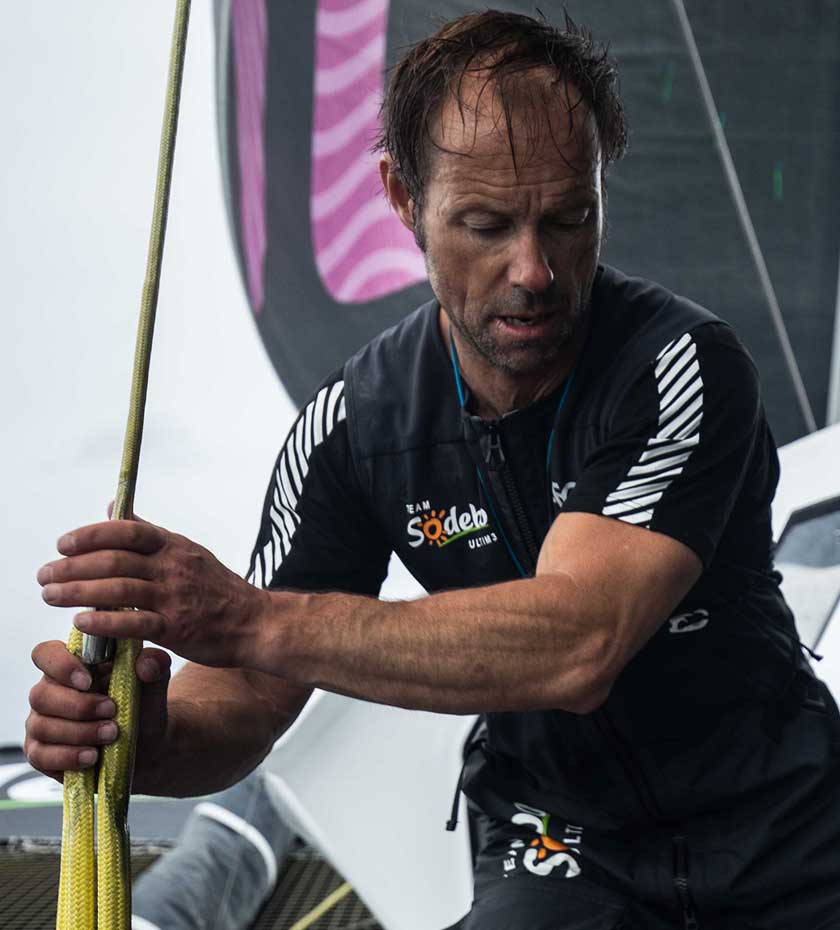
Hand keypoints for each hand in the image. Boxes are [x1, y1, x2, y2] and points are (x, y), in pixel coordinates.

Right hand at [25, 640, 170, 787]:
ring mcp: (42, 723)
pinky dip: (68, 757)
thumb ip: (154, 664)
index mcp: (72, 665)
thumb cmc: (142, 706)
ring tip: (111, 734)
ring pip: (42, 726)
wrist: (148, 744)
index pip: (46, 653)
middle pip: (41, 694)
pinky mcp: (41, 753)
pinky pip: (41, 756)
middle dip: (78, 705)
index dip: (60, 665)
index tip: (88, 680)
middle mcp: (50, 692)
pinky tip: (92, 757)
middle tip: (111, 710)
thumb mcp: (154, 683)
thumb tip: (146, 662)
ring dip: (79, 732)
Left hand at [36, 519, 269, 668]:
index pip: (127, 531)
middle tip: (45, 576)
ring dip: (78, 592)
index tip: (63, 544)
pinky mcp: (177, 629)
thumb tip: (111, 506)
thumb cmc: (217, 589)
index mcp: (174, 546)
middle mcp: (173, 567)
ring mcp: (175, 598)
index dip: (91, 535)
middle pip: (114, 560)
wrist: (255, 622)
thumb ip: (148, 533)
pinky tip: (81, 623)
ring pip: (118, 589)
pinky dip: (104, 622)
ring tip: (51, 597)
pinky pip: (134, 623)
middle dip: (72, 567)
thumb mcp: (187, 551)